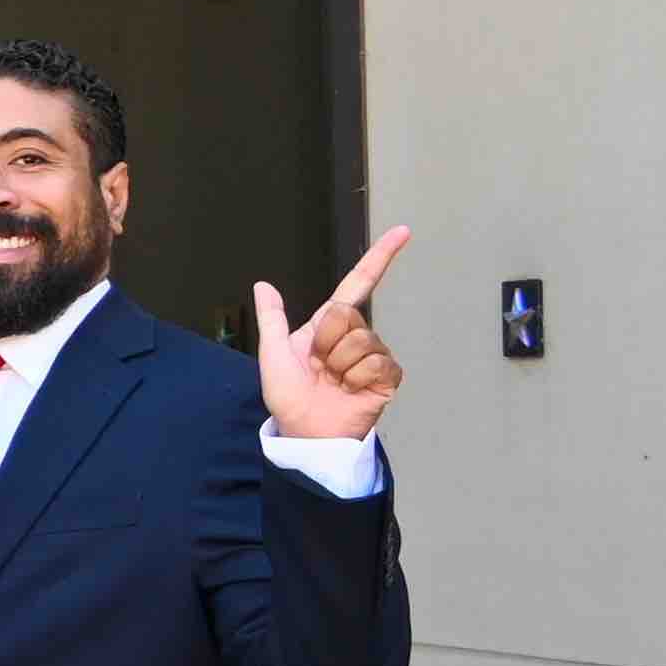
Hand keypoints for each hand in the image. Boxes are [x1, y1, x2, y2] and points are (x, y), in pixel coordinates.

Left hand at [254, 225, 411, 442]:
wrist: (306, 433)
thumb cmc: (289, 397)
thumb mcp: (273, 354)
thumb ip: (272, 318)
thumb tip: (263, 284)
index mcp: (329, 325)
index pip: (358, 283)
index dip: (379, 257)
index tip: (403, 232)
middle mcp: (355, 336)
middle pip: (348, 315)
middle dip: (326, 341)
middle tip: (318, 367)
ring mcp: (373, 355)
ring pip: (361, 340)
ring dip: (340, 364)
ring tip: (333, 383)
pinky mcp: (387, 377)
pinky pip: (376, 363)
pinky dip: (357, 378)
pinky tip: (350, 391)